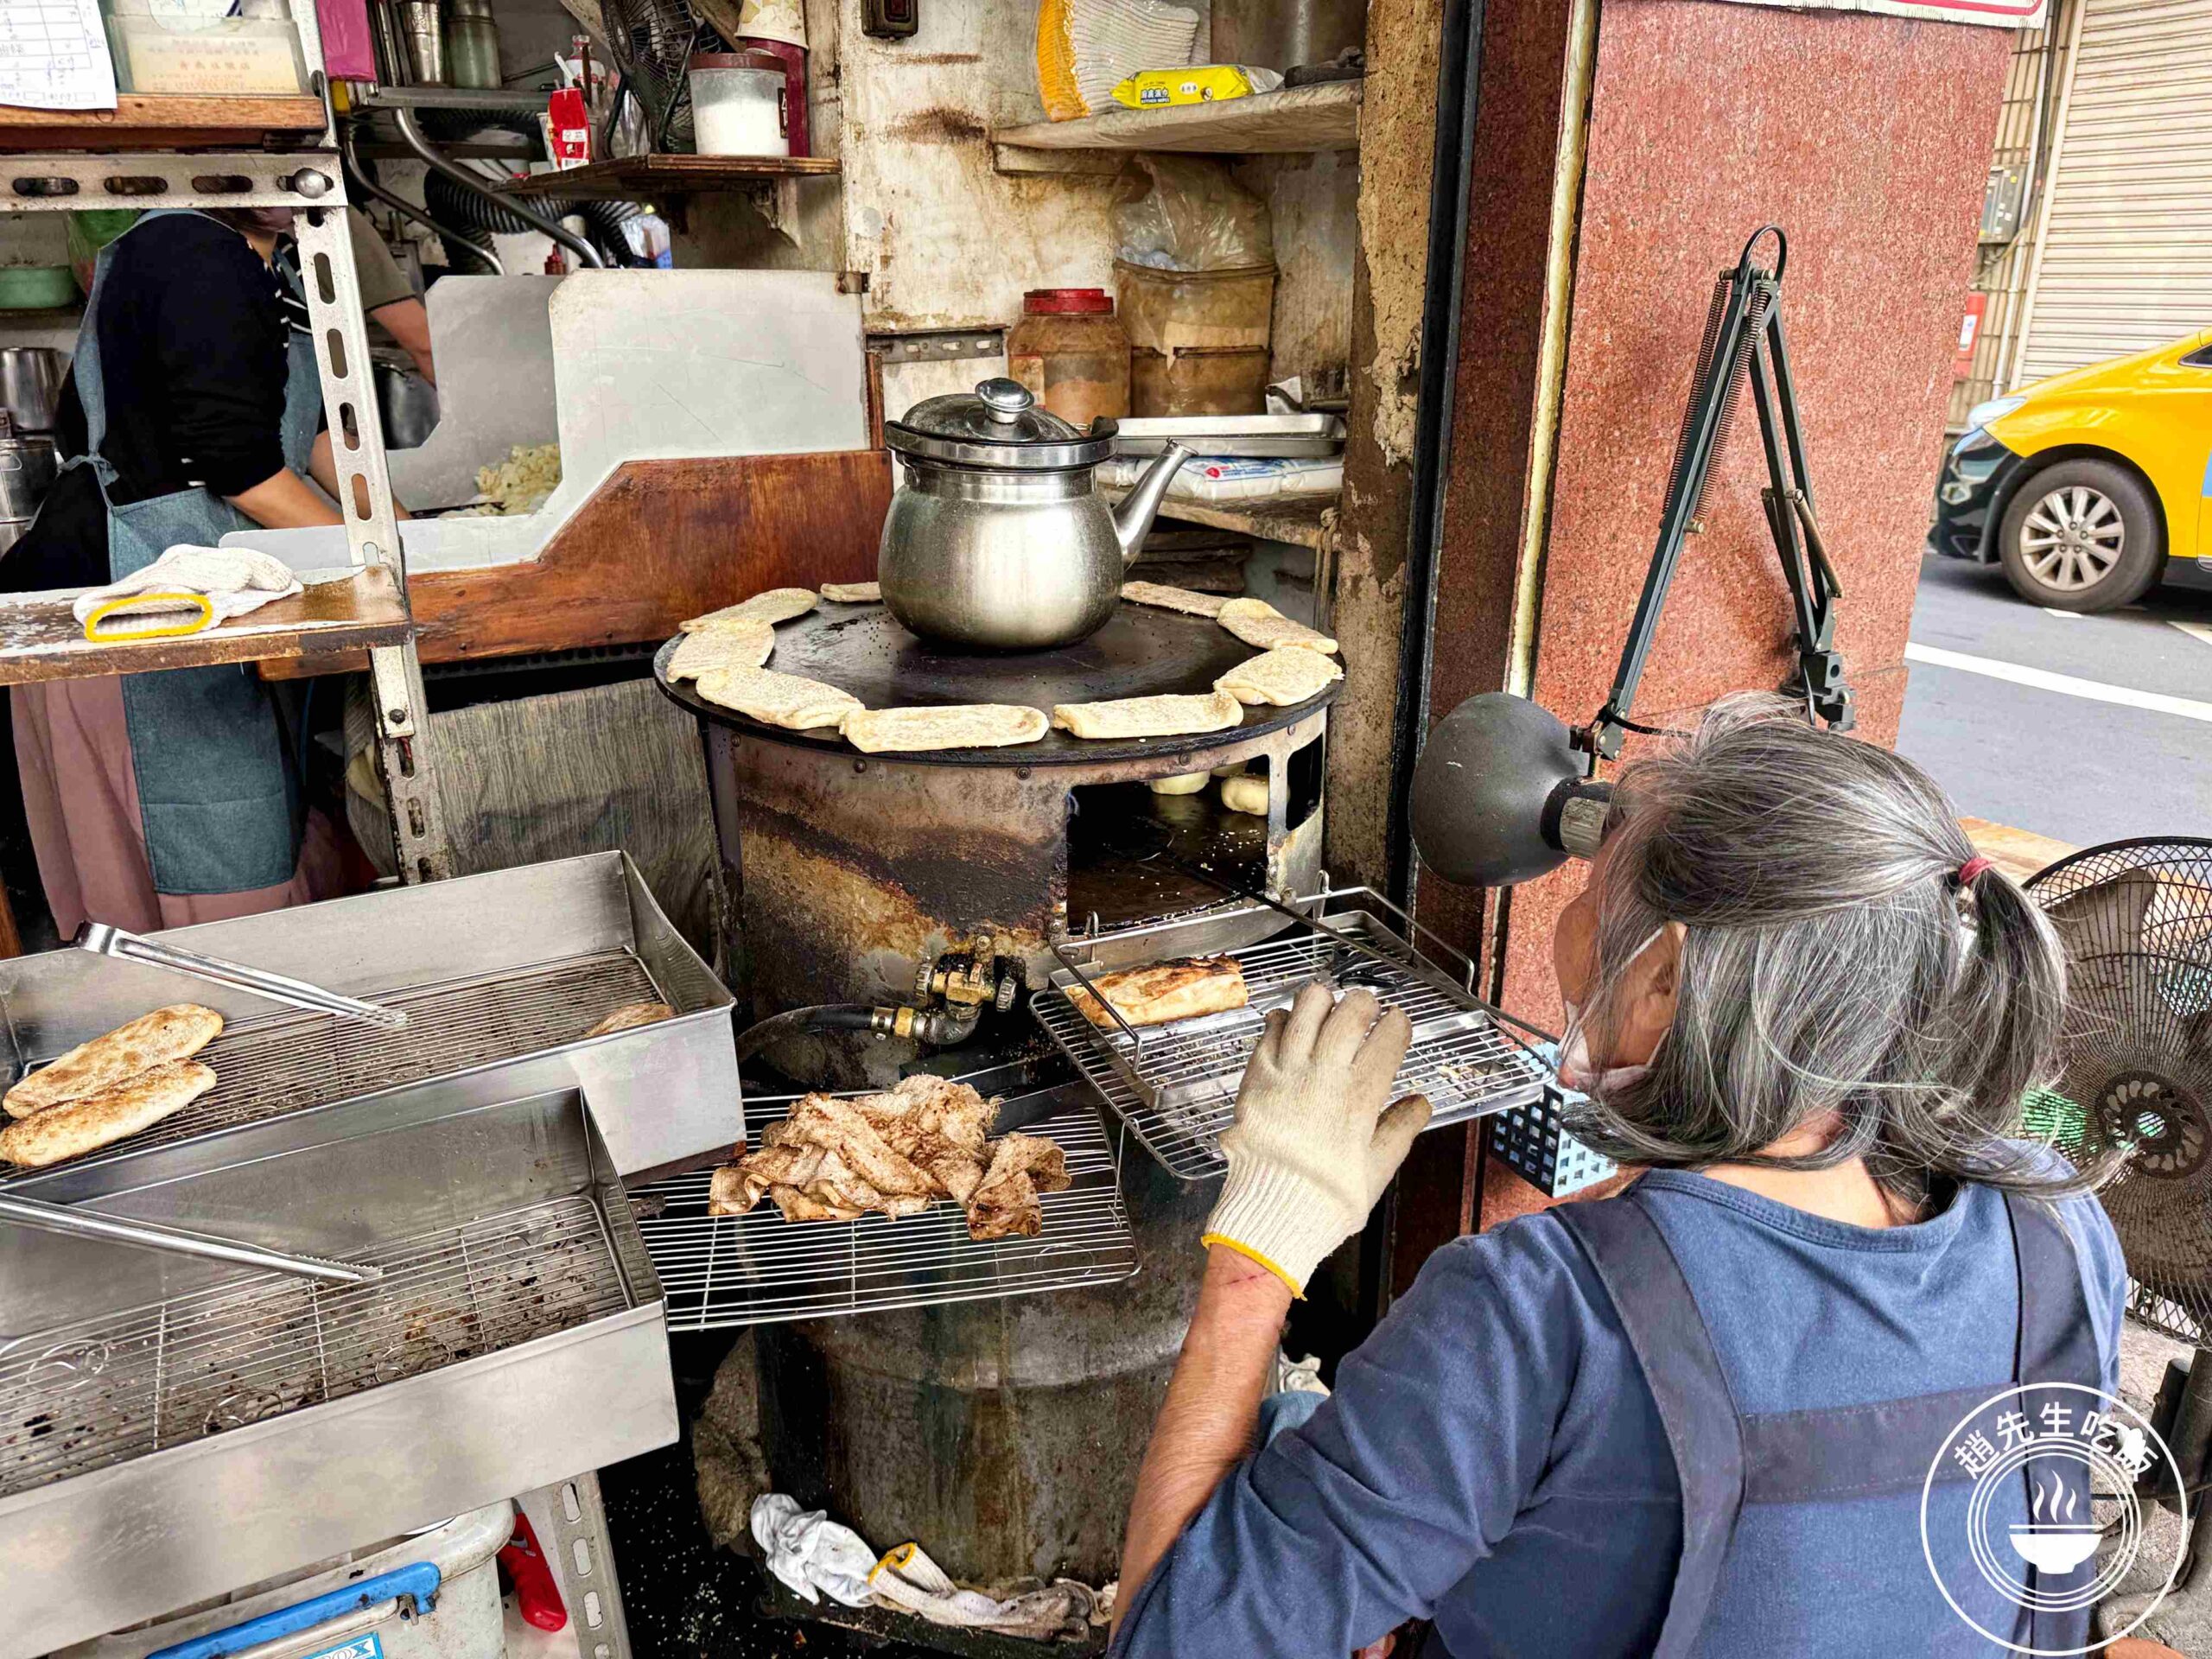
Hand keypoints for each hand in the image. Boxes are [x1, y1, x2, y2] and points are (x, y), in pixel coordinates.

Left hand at [1201, 982, 1431, 1294]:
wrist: (1270, 1212)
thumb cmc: (1324, 1199)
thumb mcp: (1376, 1170)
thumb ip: (1399, 1130)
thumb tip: (1420, 1105)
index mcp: (1360, 1098)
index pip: (1388, 1040)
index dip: (1398, 1025)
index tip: (1398, 1023)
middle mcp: (1325, 1076)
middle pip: (1350, 1013)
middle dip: (1364, 1002)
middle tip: (1366, 1006)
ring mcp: (1288, 1071)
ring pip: (1307, 1009)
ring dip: (1322, 1000)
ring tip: (1328, 1004)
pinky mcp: (1257, 1076)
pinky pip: (1270, 1030)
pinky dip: (1283, 1020)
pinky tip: (1290, 1026)